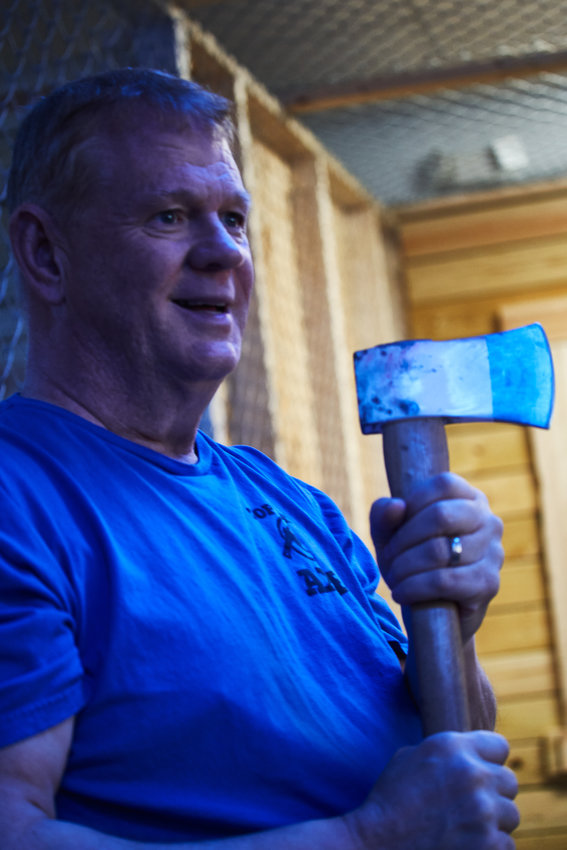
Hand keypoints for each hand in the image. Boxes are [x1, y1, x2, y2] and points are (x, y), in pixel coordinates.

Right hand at [345, 731, 518, 848]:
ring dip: (494, 822)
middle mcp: (473, 774)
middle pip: (509, 781)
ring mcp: (483, 811)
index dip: (490, 760)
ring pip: (511, 814)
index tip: (481, 772)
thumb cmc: (390, 799)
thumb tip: (469, 755)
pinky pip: (506, 844)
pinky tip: (466, 844)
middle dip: (494, 793)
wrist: (378, 841)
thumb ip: (448, 753)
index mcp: (453, 746)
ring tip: (466, 827)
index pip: (500, 746)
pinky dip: (490, 847)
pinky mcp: (488, 844)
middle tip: (471, 805)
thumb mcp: (410, 757)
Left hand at [370, 472, 503, 642]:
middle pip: (440, 515)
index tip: (395, 528)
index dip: (411, 503)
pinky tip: (402, 593)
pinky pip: (444, 581)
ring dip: (404, 567)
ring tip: (394, 578)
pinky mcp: (488, 584)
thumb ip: (384, 515)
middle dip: (403, 539)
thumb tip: (396, 506)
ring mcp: (493, 552)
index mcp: (469, 498)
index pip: (443, 484)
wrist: (433, 613)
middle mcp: (488, 521)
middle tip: (388, 558)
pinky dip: (414, 587)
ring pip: (439, 550)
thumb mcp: (390, 534)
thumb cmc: (411, 560)